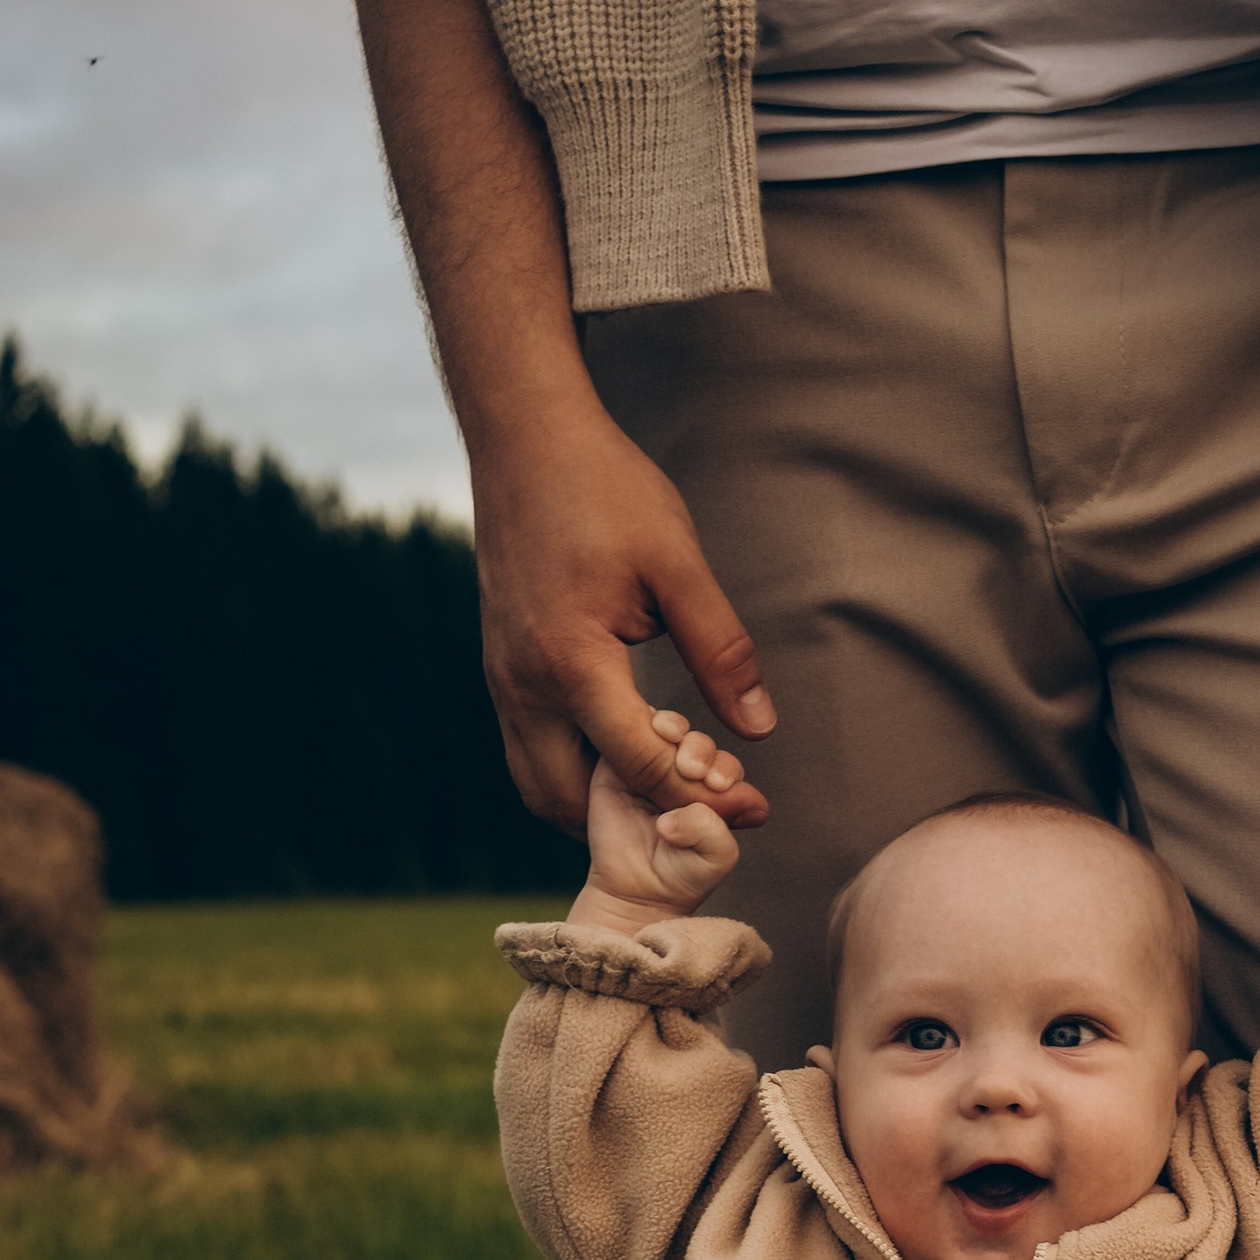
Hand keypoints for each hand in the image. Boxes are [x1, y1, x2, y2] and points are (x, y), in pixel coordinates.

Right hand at [473, 405, 774, 835]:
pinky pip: (529, 751)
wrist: (524, 437)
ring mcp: (503, 681)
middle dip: (637, 821)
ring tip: (666, 792)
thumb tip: (759, 728)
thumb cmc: (604, 489)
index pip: (638, 766)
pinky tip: (627, 757)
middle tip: (702, 814)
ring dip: (598, 805)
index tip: (751, 804)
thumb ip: (721, 650)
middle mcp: (524, 686)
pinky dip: (576, 772)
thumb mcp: (677, 564)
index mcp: (570, 662)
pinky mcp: (500, 670)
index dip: (700, 795)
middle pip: (570, 804)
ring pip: (540, 786)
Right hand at [572, 715, 746, 929]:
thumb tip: (699, 796)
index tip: (716, 784)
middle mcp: (683, 774)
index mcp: (713, 791)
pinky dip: (632, 727)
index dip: (723, 767)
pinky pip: (622, 733)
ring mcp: (648, 765)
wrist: (633, 894)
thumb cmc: (678, 876)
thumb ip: (716, 827)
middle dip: (698, 748)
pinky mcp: (612, 764)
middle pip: (696, 741)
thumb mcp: (715, 858)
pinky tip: (639, 739)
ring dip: (670, 728)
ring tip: (667, 745)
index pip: (724, 763)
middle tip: (691, 769)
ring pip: (663, 728)